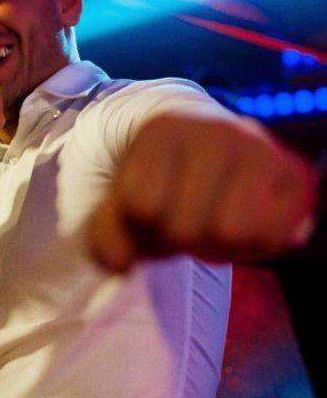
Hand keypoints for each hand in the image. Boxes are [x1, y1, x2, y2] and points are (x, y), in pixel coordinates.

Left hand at [87, 114, 317, 271]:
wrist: (207, 144)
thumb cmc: (161, 180)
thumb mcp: (122, 202)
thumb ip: (107, 235)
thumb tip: (121, 265)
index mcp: (161, 132)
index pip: (142, 206)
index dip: (140, 225)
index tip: (147, 213)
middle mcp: (213, 132)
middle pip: (185, 227)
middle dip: (178, 238)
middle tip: (182, 221)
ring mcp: (257, 148)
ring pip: (231, 233)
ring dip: (216, 245)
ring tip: (210, 224)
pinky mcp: (290, 172)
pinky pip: (274, 235)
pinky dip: (253, 247)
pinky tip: (241, 229)